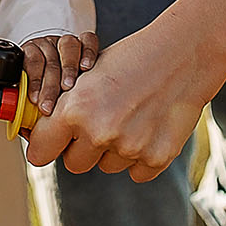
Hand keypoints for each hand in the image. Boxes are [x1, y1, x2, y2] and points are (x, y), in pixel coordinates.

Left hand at [24, 0, 225, 181]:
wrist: (185, 54)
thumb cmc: (132, 58)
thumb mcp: (88, 75)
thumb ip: (66, 107)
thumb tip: (41, 135)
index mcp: (75, 109)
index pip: (40, 152)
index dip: (44, 146)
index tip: (51, 143)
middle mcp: (99, 133)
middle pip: (74, 164)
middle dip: (81, 148)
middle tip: (100, 122)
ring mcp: (130, 148)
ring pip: (107, 166)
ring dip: (113, 150)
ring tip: (131, 116)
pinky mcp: (157, 158)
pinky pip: (136, 172)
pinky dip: (141, 157)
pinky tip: (150, 127)